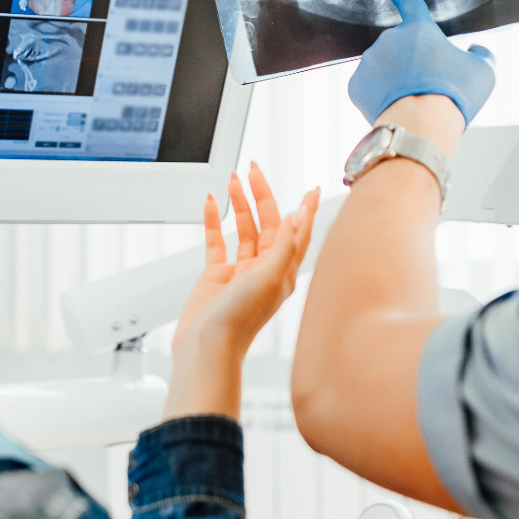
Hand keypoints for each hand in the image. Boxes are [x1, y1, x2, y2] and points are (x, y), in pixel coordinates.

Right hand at [166, 164, 319, 418]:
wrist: (207, 347)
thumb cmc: (240, 321)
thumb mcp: (269, 278)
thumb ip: (284, 246)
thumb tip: (298, 217)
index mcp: (283, 272)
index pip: (298, 232)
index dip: (305, 210)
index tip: (311, 188)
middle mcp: (264, 270)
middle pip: (268, 223)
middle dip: (262, 195)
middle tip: (254, 171)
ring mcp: (240, 272)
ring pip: (244, 229)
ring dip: (239, 205)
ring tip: (233, 181)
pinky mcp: (216, 277)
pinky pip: (217, 242)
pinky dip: (213, 222)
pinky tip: (210, 204)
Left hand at [348, 0, 496, 125]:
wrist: (421, 125)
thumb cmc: (453, 95)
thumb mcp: (483, 71)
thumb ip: (481, 55)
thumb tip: (476, 50)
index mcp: (419, 29)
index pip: (411, 3)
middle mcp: (389, 39)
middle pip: (401, 48)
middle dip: (412, 63)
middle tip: (428, 87)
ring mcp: (369, 62)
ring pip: (384, 68)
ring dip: (396, 79)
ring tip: (413, 101)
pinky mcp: (356, 86)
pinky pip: (369, 87)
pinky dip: (380, 96)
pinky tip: (395, 107)